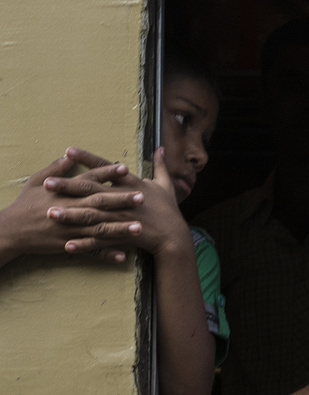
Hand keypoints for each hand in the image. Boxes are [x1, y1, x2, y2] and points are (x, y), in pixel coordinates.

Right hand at [0, 149, 141, 264]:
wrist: (11, 231)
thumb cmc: (25, 204)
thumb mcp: (36, 181)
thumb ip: (55, 168)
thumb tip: (69, 153)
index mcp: (64, 192)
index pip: (88, 180)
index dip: (106, 173)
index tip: (125, 168)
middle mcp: (70, 209)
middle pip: (99, 203)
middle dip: (121, 200)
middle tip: (142, 197)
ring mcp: (70, 229)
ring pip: (99, 228)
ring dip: (120, 229)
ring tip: (139, 228)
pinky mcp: (69, 244)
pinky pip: (90, 251)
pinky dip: (106, 254)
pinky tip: (123, 256)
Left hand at [45, 147, 188, 257]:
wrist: (174, 236)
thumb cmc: (168, 210)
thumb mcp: (166, 185)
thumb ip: (160, 166)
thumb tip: (161, 148)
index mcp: (131, 185)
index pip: (105, 168)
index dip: (87, 159)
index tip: (68, 150)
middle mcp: (123, 200)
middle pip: (91, 192)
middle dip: (68, 187)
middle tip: (47, 184)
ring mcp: (121, 219)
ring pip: (91, 216)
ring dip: (70, 215)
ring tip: (50, 213)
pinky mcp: (121, 236)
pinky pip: (99, 241)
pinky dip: (84, 244)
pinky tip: (68, 245)